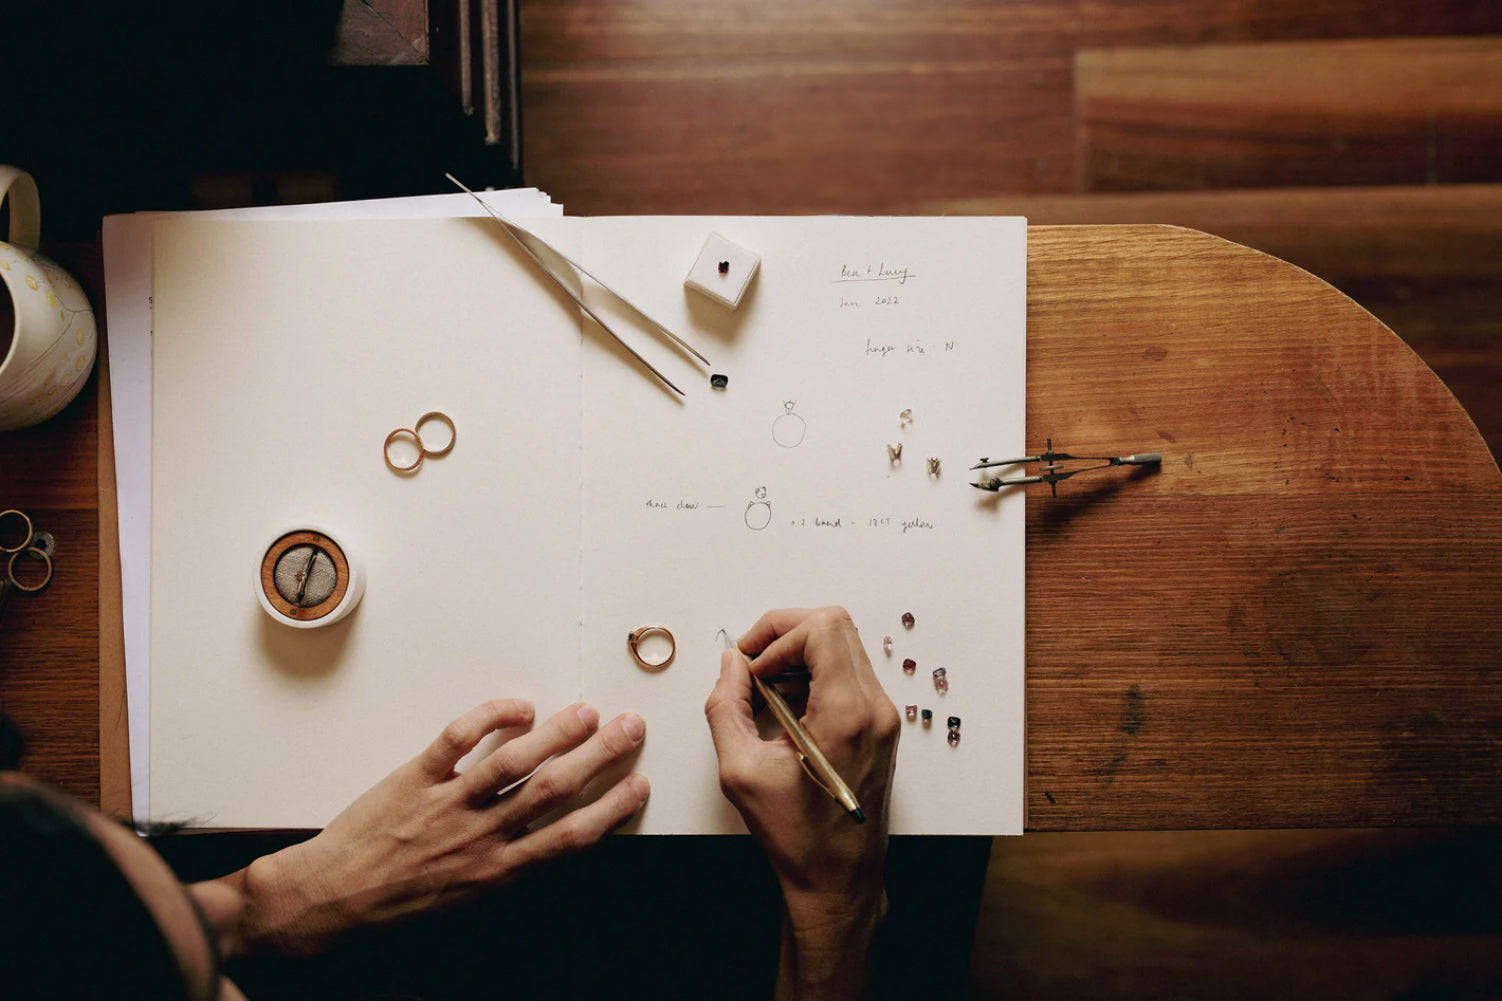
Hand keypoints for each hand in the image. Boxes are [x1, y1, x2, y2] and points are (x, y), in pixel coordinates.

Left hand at [197, 699, 648, 956]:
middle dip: (599, 756)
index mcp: (496, 869)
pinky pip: (461, 739)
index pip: (570, 836)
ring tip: (587, 712)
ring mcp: (448, 802)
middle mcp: (479, 835)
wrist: (330, 899)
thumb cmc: (394, 902)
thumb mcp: (464, 898)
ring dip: (558, 732)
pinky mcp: (415, 776)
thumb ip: (506, 864)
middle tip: (628, 728)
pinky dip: (493, 717)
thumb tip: (547, 834)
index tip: (639, 785)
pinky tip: (519, 708)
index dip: (612, 808)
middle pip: (553, 789)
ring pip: (515, 760)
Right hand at [704, 608, 899, 998]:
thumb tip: (730, 665)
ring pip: (843, 646)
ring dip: (798, 654)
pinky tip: (785, 705)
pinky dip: (813, 674)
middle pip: (835, 626)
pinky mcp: (880, 726)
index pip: (821, 628)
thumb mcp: (741, 770)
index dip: (776, 636)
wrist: (837, 879)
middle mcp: (875, 708)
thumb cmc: (797, 836)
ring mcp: (883, 716)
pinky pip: (848, 674)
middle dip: (785, 635)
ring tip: (764, 690)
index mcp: (847, 714)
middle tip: (751, 665)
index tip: (751, 670)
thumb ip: (726, 706)